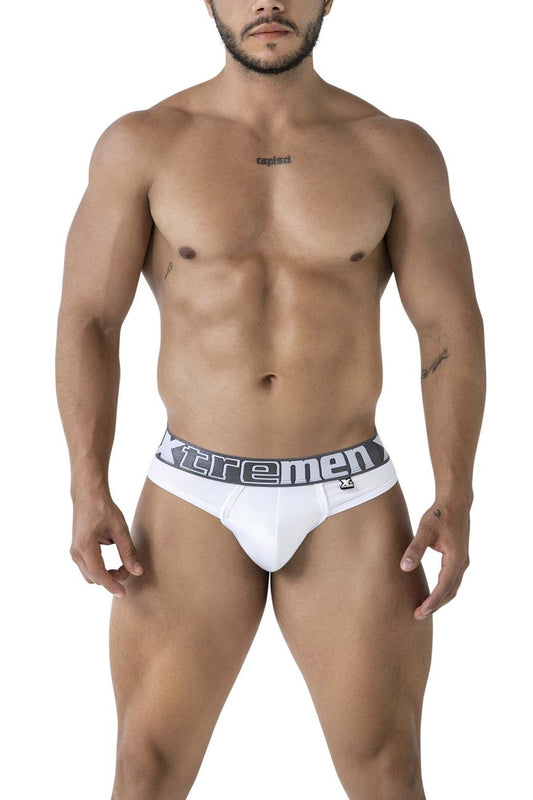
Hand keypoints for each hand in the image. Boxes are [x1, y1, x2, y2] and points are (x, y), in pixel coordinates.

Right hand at [70, 494, 143, 596]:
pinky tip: (114, 563)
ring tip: (123, 565)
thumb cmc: (104, 509)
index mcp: (85, 546)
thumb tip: (137, 572)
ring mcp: (74, 552)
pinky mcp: (76, 551)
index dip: (112, 585)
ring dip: (107, 576)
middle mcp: (76, 552)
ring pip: (90, 576)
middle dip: (113, 579)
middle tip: (129, 568)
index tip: (124, 593)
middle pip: (95, 578)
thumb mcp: (120, 529)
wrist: (88, 495)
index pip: (99, 574)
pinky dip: (101, 571)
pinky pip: (88, 569)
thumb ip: (129, 552)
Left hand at [399, 500, 469, 619]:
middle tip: (418, 615)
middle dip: (435, 605)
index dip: (432, 601)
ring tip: (424, 608)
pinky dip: (444, 591)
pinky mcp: (459, 558)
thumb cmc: (439, 514)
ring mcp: (462, 561)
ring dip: (440, 600)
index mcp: (455, 558)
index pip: (444, 587)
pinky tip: (433, 594)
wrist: (456, 502)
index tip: (420, 611)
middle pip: (450, 592)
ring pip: (453, 588)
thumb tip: (404, 567)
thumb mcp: (425, 530)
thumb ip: (415, 549)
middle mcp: (462, 563)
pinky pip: (453, 580)